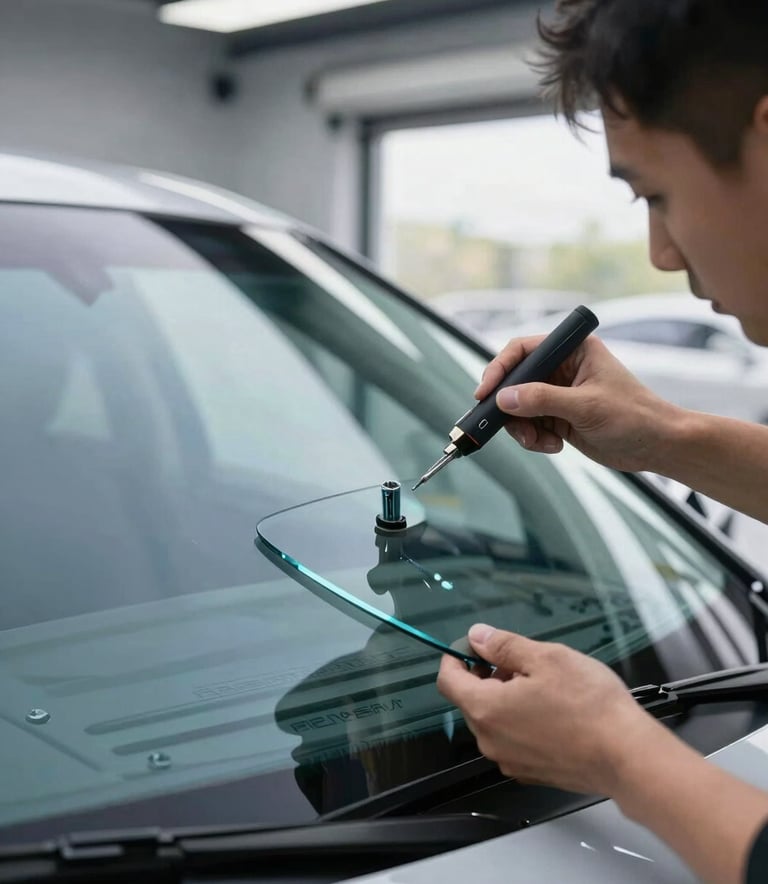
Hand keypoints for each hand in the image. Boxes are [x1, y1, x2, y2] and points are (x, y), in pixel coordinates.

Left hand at [437, 624, 662, 795]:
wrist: (627, 757)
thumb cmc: (587, 704)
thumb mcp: (545, 658)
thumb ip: (504, 646)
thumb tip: (476, 636)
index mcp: (485, 709)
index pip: (448, 680)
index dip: (457, 657)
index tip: (475, 645)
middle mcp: (489, 740)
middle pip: (471, 700)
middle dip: (488, 676)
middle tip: (522, 662)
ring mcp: (510, 761)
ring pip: (493, 720)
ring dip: (506, 698)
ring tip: (543, 684)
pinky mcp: (532, 773)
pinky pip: (513, 740)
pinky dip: (521, 721)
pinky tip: (553, 711)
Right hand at [475, 334, 680, 472]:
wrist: (658, 446)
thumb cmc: (634, 416)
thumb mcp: (586, 406)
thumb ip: (542, 400)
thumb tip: (503, 399)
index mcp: (573, 350)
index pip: (523, 351)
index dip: (500, 369)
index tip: (485, 393)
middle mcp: (563, 368)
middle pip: (515, 381)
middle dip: (509, 407)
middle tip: (506, 426)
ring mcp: (558, 394)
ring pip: (518, 407)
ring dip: (522, 428)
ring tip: (540, 442)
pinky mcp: (559, 417)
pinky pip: (530, 425)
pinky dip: (534, 439)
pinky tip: (554, 446)